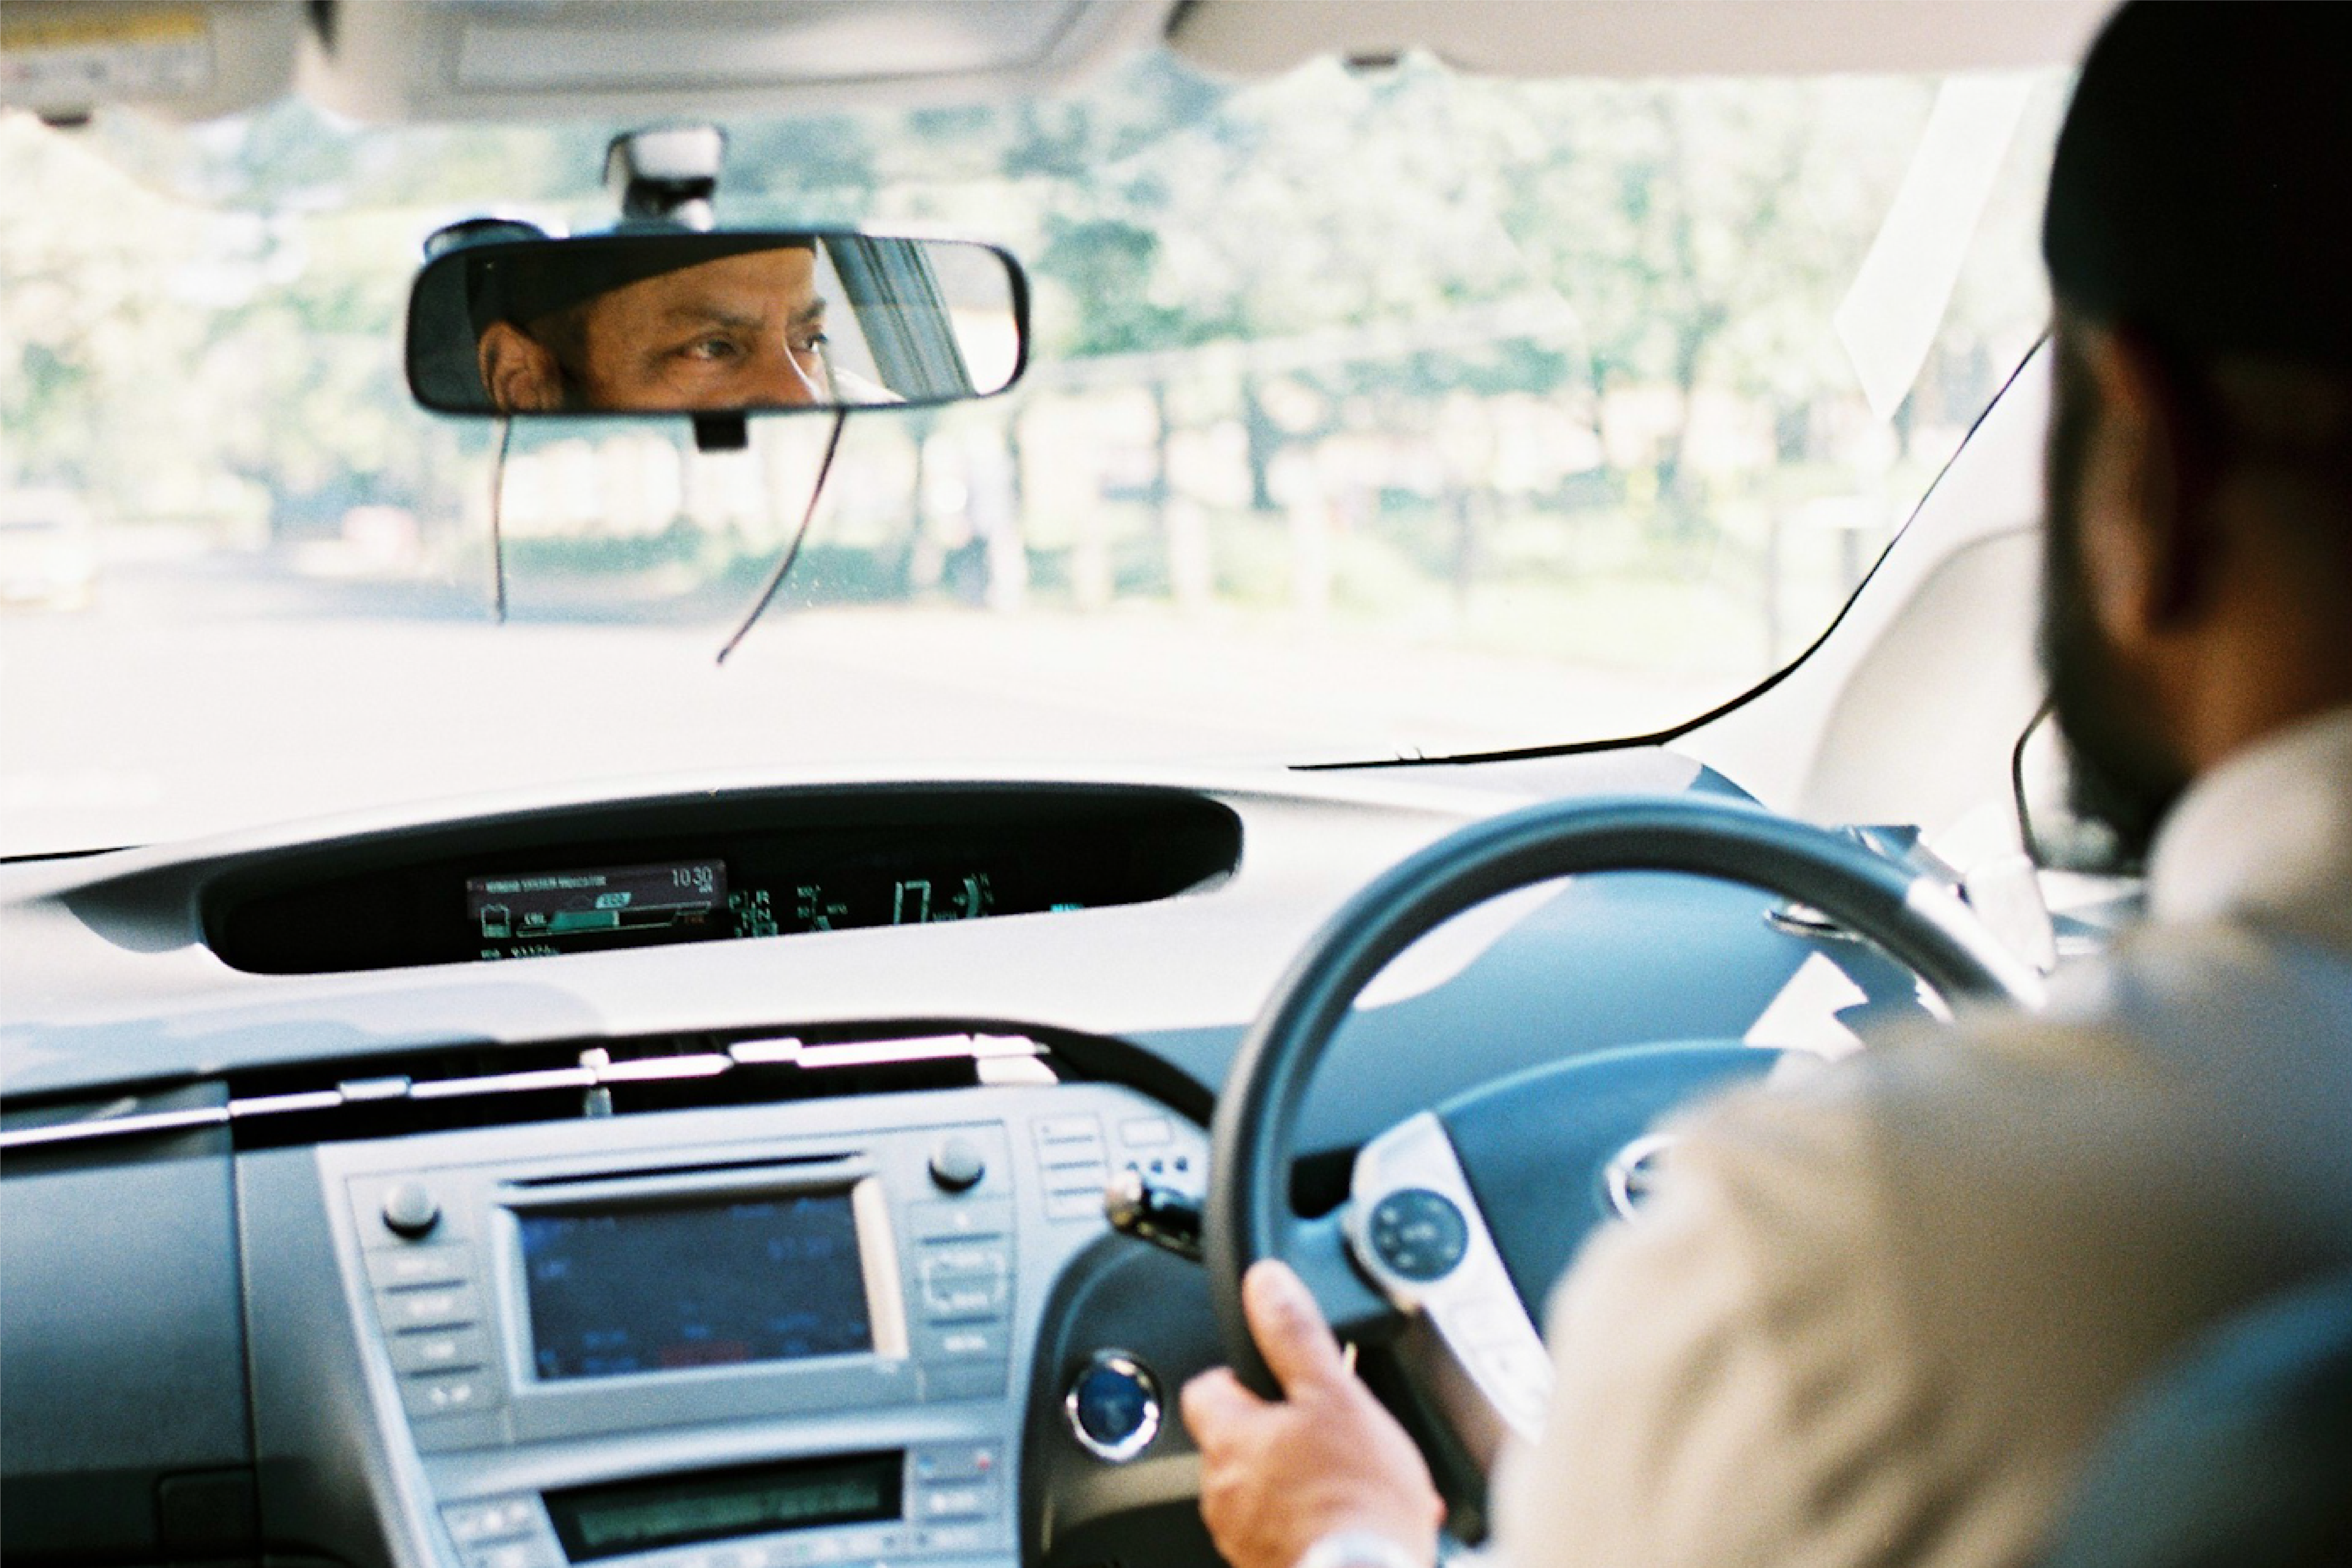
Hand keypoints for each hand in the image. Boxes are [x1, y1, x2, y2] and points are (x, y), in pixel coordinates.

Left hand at [1180, 1260, 1443, 1567]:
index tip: (1272, 1376)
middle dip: (1279, 1433)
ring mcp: (1243, 1535)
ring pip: (1266, 1489)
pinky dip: (1316, 1520)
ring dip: (1301, 1479)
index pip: (1205, 1389)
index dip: (1238, 1376)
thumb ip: (1295, 1335)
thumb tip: (1265, 1282)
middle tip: (1328, 1430)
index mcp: (1230, 1439)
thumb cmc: (1354, 1499)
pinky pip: (1288, 1530)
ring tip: (1352, 1477)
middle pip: (1238, 1442)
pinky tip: (1356, 1515)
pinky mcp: (1269, 1564)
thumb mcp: (1333, 1394)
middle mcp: (1224, 1491)